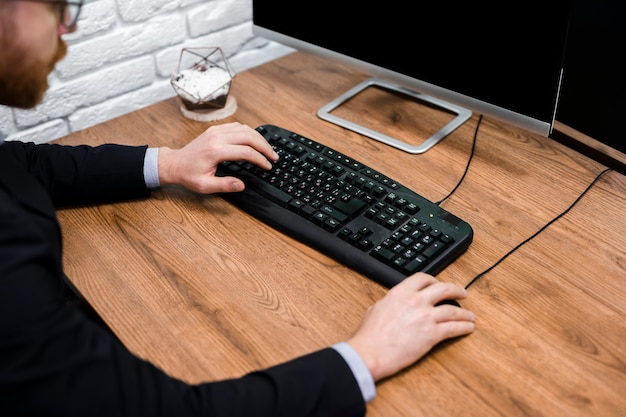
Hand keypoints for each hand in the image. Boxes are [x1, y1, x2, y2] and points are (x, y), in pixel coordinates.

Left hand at [157, 122, 278, 193]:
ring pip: (245, 129)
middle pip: (249, 137)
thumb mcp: (204, 186)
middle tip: (274, 157)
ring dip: (259, 138)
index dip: (260, 159)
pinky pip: (237, 126)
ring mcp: (216, 131)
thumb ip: (224, 185)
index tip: (268, 166)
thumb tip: (241, 185)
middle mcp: (217, 137)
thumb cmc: (188, 174)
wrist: (174, 163)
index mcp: (215, 151)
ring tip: (268, 149)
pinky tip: (255, 140)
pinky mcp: (215, 129)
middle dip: (265, 147)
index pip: (246, 152)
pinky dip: (249, 132)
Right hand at [347, 272, 474, 381]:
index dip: (434, 280)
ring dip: (464, 312)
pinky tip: (468, 328)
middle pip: (443, 289)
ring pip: (452, 310)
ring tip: (469, 315)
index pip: (423, 278)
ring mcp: (425, 317)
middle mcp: (415, 301)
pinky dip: (463, 327)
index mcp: (400, 293)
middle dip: (456, 290)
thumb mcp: (376, 309)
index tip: (438, 284)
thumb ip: (390, 302)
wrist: (370, 352)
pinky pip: (453, 328)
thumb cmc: (369, 335)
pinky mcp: (431, 334)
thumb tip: (394, 303)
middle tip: (462, 293)